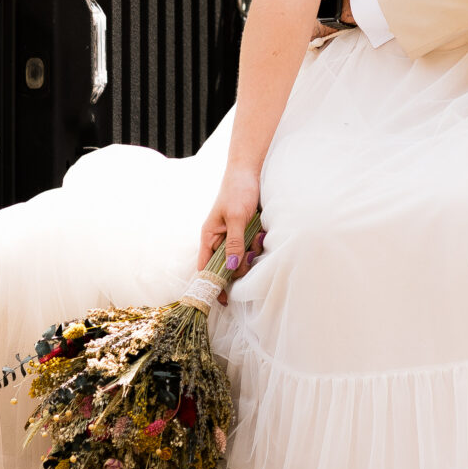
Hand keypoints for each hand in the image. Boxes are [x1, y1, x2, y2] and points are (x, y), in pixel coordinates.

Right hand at [198, 169, 263, 301]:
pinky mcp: (248, 232)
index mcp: (210, 237)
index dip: (212, 284)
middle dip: (240, 265)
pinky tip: (262, 232)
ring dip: (252, 252)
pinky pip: (253, 247)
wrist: (252, 169)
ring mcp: (235, 236)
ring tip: (258, 235)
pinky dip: (258, 243)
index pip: (206, 268)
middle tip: (250, 253)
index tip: (222, 300)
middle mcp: (221, 239)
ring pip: (242, 258)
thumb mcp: (236, 217)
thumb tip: (230, 267)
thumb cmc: (238, 189)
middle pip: (227, 267)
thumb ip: (234, 242)